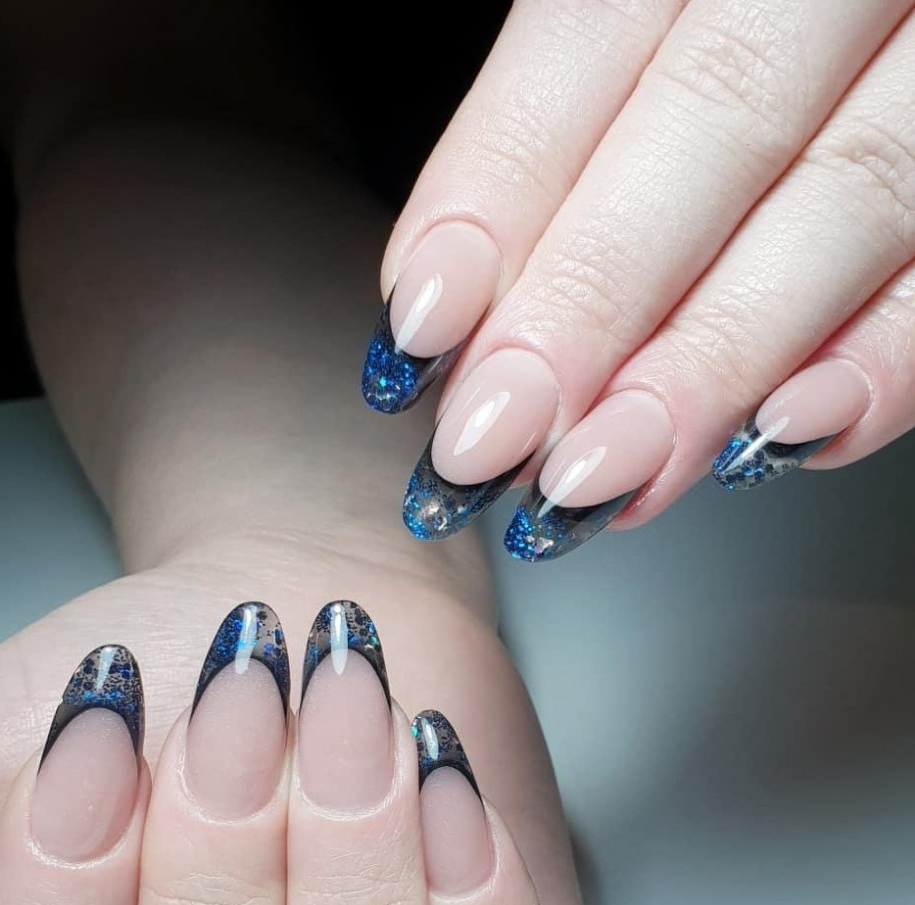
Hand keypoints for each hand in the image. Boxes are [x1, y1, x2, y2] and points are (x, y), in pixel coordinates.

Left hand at [366, 0, 914, 559]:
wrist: (877, 12)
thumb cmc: (739, 25)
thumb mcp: (647, 18)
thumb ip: (562, 123)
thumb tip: (456, 302)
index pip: (587, 34)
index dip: (499, 190)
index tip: (423, 330)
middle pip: (714, 120)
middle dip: (594, 300)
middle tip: (499, 437)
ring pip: (851, 195)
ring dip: (718, 357)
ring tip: (608, 471)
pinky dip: (886, 356)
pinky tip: (788, 432)